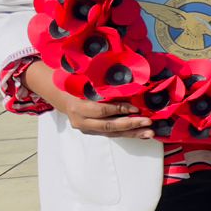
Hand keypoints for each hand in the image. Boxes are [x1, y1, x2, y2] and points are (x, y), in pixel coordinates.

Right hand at [27, 63, 153, 139]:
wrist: (60, 95)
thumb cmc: (75, 83)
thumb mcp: (83, 79)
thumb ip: (100, 82)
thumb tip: (125, 77)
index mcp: (77, 106)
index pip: (101, 110)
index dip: (119, 110)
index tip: (136, 108)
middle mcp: (81, 121)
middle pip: (108, 125)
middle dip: (130, 124)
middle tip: (148, 122)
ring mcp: (86, 129)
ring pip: (112, 133)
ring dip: (132, 133)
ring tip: (149, 132)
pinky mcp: (93, 132)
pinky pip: (112, 134)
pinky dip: (128, 134)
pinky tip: (141, 133)